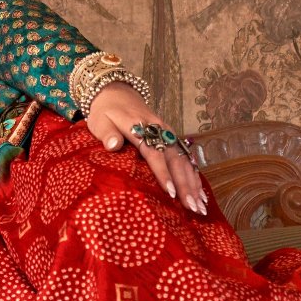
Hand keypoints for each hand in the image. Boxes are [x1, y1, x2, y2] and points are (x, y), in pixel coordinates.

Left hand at [85, 82, 207, 214]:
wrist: (116, 93)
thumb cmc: (105, 112)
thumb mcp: (100, 121)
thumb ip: (106, 134)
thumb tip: (113, 145)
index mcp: (139, 126)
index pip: (153, 152)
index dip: (162, 172)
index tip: (169, 192)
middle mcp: (159, 129)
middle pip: (175, 158)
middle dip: (184, 184)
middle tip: (191, 207)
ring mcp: (167, 132)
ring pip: (184, 159)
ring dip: (193, 182)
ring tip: (200, 205)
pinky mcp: (171, 136)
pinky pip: (185, 157)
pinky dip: (194, 175)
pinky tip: (200, 192)